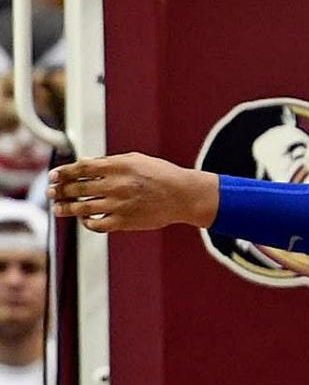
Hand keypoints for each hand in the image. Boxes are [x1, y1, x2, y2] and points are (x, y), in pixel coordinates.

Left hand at [49, 153, 218, 232]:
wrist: (182, 195)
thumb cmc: (159, 174)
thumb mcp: (136, 160)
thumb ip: (109, 162)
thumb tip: (83, 164)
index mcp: (120, 166)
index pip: (82, 168)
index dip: (64, 172)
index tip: (53, 175)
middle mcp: (117, 185)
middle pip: (78, 188)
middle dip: (60, 190)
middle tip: (50, 192)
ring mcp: (120, 205)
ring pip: (82, 208)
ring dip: (66, 208)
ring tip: (57, 208)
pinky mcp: (124, 222)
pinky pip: (96, 224)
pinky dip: (86, 222)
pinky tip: (83, 218)